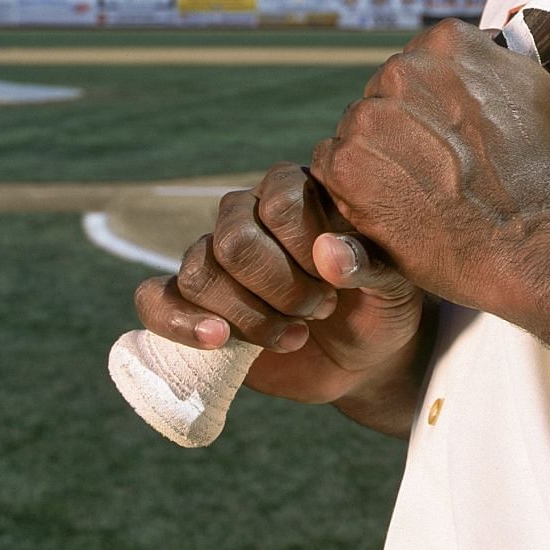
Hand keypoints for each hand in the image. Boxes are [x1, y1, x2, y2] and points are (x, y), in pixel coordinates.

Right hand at [133, 161, 425, 408]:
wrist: (364, 357)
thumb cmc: (382, 305)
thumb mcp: (395, 284)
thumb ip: (367, 263)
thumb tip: (328, 252)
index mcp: (299, 191)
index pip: (280, 202)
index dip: (304, 249)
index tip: (337, 283)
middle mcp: (251, 215)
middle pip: (234, 239)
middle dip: (278, 287)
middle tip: (320, 310)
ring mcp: (217, 258)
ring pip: (199, 270)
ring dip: (248, 315)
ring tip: (295, 335)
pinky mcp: (194, 303)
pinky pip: (155, 298)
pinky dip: (180, 322)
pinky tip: (219, 340)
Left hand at [311, 17, 549, 312]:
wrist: (523, 231)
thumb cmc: (535, 163)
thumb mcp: (533, 85)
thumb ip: (495, 58)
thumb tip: (483, 45)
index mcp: (443, 41)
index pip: (418, 61)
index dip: (433, 99)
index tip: (450, 128)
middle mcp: (401, 69)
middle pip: (385, 92)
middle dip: (402, 122)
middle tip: (436, 162)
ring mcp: (368, 116)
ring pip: (357, 127)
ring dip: (377, 151)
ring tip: (417, 185)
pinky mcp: (344, 163)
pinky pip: (330, 161)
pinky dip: (352, 181)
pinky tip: (392, 199)